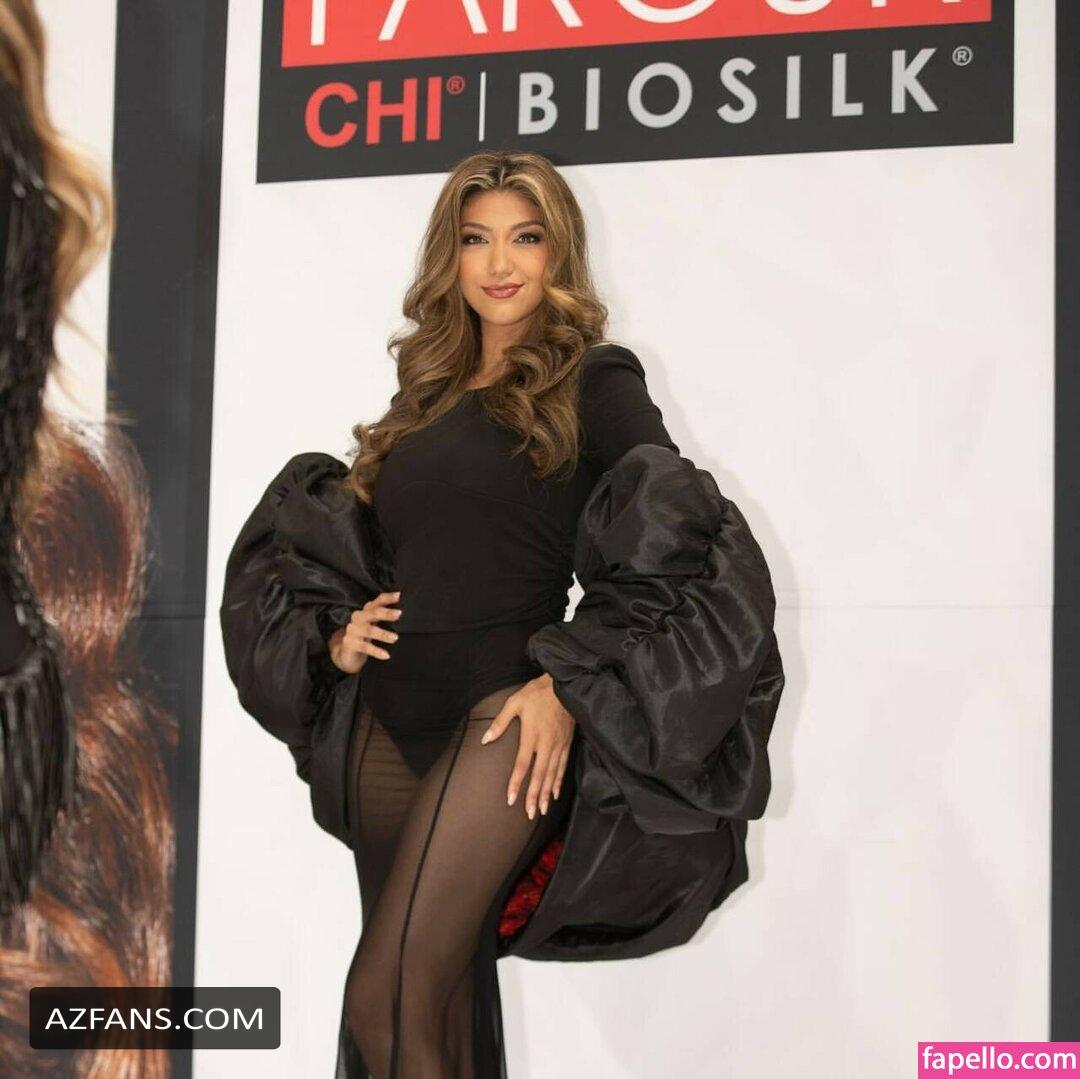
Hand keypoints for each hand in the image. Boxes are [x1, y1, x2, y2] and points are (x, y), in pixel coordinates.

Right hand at [328, 591, 401, 674]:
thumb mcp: (374, 624)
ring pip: (369, 630)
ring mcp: (353, 630)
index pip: (377, 602)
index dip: (388, 598)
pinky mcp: (349, 643)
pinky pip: (365, 647)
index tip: (399, 596)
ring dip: (383, 634)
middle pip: (373, 613)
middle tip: (399, 614)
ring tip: (395, 638)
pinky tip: (386, 655)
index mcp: (367, 611)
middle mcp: (358, 618)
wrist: (346, 653)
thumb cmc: (364, 636)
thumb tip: (402, 612)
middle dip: (386, 613)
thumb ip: (385, 617)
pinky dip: (376, 651)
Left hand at [480, 673, 574, 818]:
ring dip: (546, 793)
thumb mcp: (514, 703)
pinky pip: (563, 766)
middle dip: (533, 796)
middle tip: (529, 814)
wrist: (564, 685)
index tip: (510, 799)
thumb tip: (485, 739)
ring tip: (541, 810)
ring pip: (552, 774)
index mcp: (531, 735)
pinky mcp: (566, 743)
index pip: (522, 765)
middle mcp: (546, 744)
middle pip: (539, 775)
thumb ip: (500, 722)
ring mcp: (558, 745)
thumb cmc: (537, 693)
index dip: (516, 783)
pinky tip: (554, 794)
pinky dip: (559, 782)